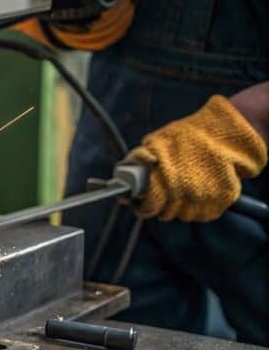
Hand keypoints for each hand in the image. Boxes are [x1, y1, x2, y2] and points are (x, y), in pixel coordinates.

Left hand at [125, 95, 266, 221]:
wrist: (227, 134)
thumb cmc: (189, 137)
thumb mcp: (157, 143)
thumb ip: (140, 162)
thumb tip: (122, 181)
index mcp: (164, 181)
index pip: (148, 207)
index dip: (143, 206)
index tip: (142, 202)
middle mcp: (183, 195)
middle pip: (165, 214)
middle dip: (161, 206)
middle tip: (163, 194)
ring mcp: (202, 201)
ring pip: (184, 215)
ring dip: (181, 206)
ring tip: (184, 189)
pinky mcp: (220, 203)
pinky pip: (204, 214)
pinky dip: (200, 206)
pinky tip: (199, 192)